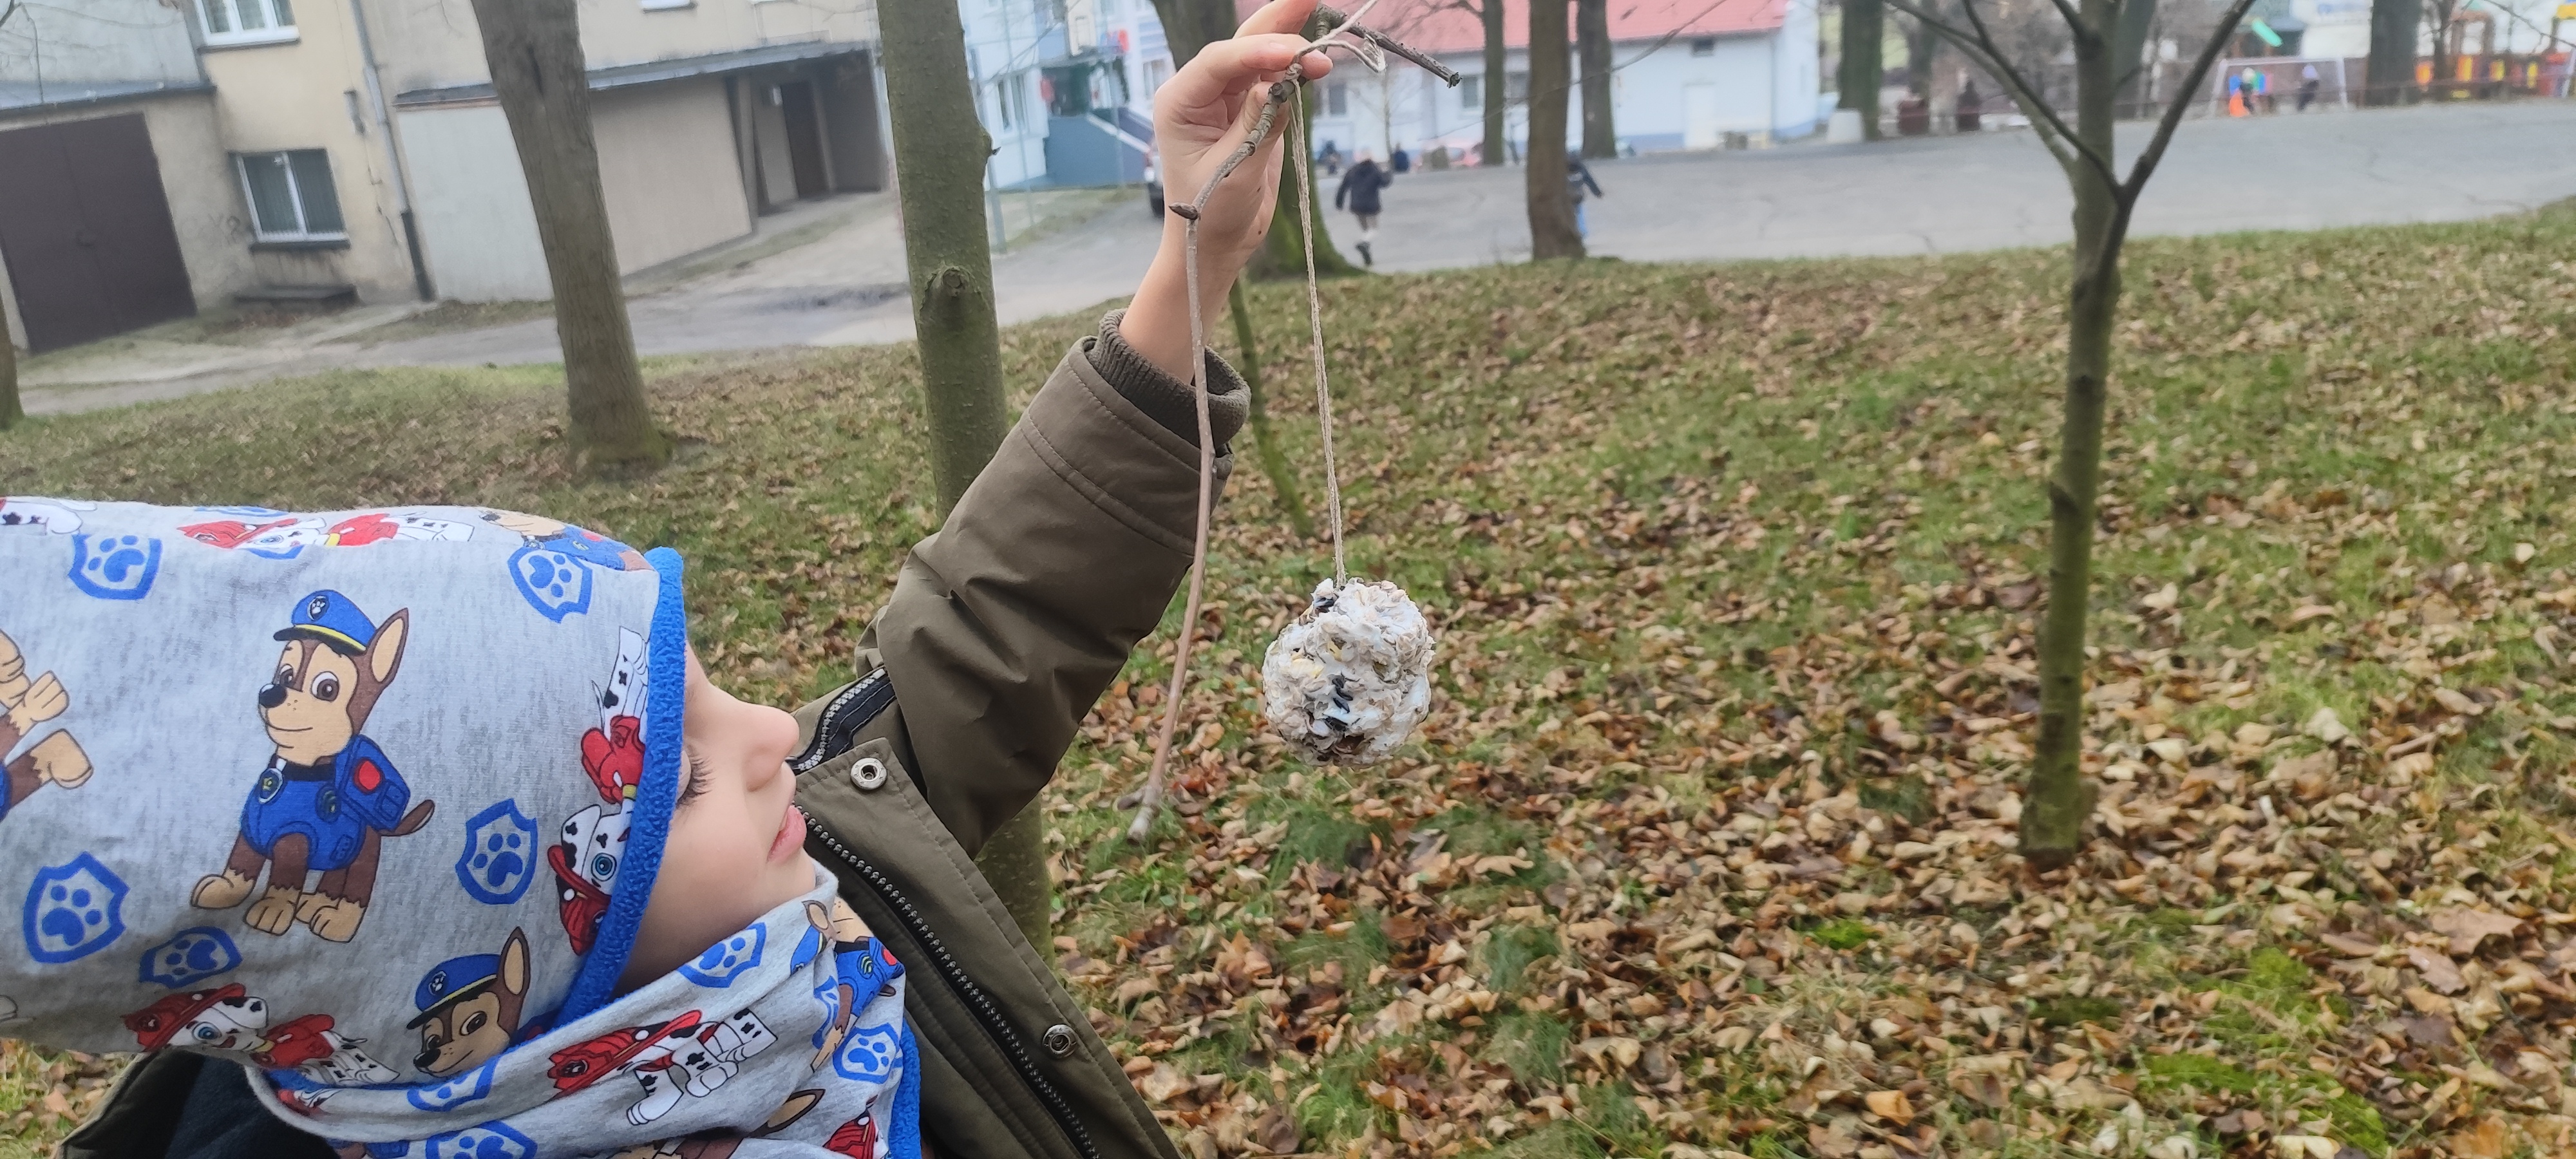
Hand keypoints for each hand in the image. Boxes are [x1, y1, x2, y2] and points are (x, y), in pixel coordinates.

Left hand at [1122, 0, 1335, 380]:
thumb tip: (1280, 80)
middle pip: (1239, 46)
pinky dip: (1294, 68)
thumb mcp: (1234, 171)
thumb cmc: (1210, 213)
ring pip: (1258, 57)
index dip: (1259, 52)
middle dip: (1276, 23)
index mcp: (1180, 102)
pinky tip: (1315, 59)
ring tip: (1321, 26)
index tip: (1295, 53)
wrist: (1213, 244)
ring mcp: (1224, 99)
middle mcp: (1199, 92)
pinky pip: (1272, 79)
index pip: (1220, 63)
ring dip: (1290, 42)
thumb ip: (1257, 123)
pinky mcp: (1248, 110)